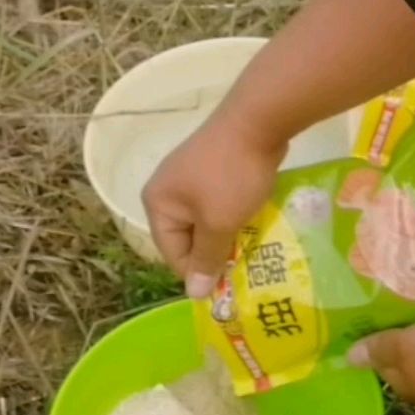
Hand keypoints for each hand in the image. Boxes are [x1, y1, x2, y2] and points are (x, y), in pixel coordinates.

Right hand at [142, 111, 286, 296]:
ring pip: (207, 220)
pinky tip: (255, 219)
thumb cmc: (231, 175)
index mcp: (158, 203)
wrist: (257, 120)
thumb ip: (206, 258)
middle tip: (245, 265)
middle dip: (216, 251)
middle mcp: (166, 190)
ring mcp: (189, 175)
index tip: (229, 283)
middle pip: (188, 237)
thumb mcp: (219, 223)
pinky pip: (219, 201)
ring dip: (229, 233)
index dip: (200, 271)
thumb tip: (193, 294)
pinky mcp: (212, 166)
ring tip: (253, 244)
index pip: (173, 253)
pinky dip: (235, 213)